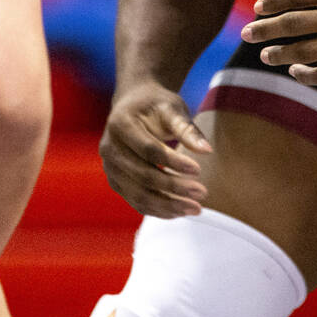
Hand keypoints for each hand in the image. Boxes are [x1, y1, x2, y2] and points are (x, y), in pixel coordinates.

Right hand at [99, 81, 211, 217]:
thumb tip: (206, 151)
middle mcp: (109, 148)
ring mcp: (109, 167)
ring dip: (168, 205)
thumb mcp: (172, 108)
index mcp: (120, 124)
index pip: (148, 150)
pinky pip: (136, 201)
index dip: (173, 162)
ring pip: (138, 194)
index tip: (199, 170)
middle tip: (203, 193)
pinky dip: (158, 209)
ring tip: (195, 208)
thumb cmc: (155, 105)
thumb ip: (187, 128)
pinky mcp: (115, 181)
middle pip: (142, 175)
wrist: (133, 105)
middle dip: (174, 187)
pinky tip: (180, 211)